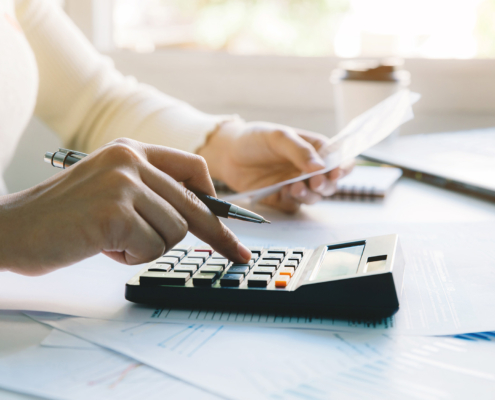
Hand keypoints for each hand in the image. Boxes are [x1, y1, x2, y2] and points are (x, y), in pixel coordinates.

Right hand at [0, 138, 250, 275]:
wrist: (11, 229)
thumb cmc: (64, 216)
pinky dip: (132, 257)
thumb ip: (151, 192)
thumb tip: (200, 212)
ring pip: (174, 231)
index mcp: (132, 149)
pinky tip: (103, 246)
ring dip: (148, 247)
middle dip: (216, 236)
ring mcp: (122, 183)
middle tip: (238, 255)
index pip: (193, 169)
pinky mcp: (114, 212)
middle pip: (193, 205)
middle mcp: (130, 159)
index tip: (231, 226)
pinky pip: (151, 248)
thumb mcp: (111, 188)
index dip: (216, 201)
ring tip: (114, 240)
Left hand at [198, 120, 352, 212]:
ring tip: (295, 187)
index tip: (336, 172)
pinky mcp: (282, 198)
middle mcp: (308, 169)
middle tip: (315, 182)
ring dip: (309, 195)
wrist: (227, 154)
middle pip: (330, 183)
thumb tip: (320, 166)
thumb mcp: (278, 137)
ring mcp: (296, 184)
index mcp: (314, 150)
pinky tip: (284, 192)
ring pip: (314, 197)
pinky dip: (292, 201)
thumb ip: (299, 151)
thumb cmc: (254, 139)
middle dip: (326, 185)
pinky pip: (294, 205)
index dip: (342, 167)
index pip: (338, 160)